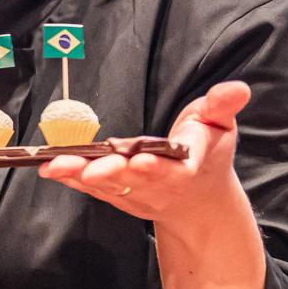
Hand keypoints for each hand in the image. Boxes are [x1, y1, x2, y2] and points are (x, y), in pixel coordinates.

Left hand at [38, 80, 252, 234]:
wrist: (198, 201)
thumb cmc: (206, 154)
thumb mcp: (220, 126)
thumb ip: (223, 106)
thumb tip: (237, 87)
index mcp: (188, 167)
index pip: (173, 167)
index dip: (157, 165)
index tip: (142, 159)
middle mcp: (159, 184)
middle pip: (134, 180)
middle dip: (113, 173)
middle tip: (93, 167)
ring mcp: (135, 194)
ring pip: (107, 187)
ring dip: (81, 176)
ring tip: (57, 165)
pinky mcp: (116, 196)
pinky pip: (91, 189)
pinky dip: (71, 179)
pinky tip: (50, 168)